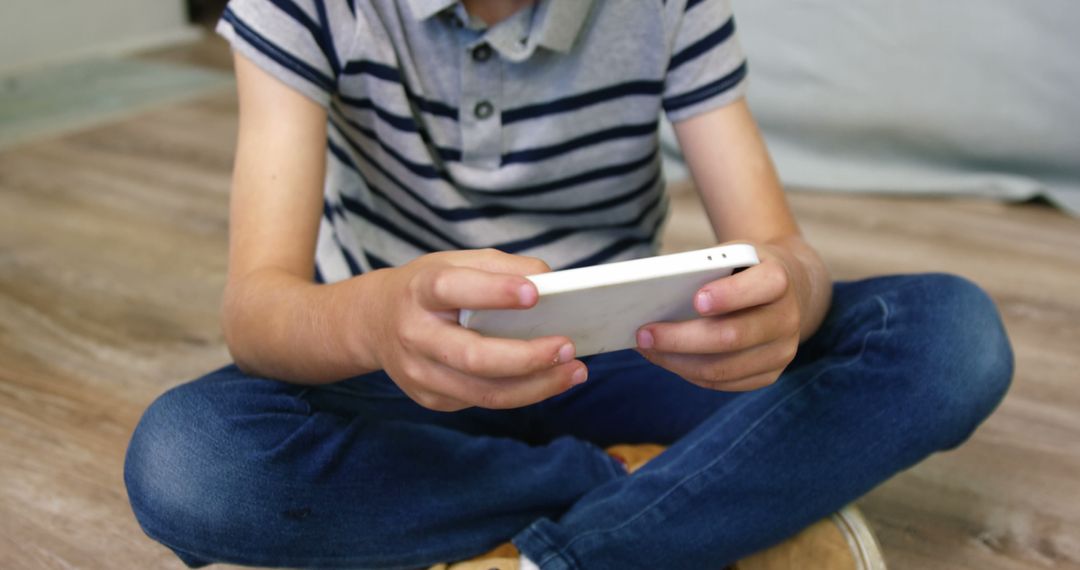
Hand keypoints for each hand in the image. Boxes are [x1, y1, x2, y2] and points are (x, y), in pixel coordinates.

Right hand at [372, 249, 586, 410]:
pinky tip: (549, 380)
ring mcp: (420, 374)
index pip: (452, 290)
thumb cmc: (429, 287)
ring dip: (537, 386)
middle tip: (568, 347)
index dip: (493, 292)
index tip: (535, 294)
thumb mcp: (456, 262)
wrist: (375, 322)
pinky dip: (523, 393)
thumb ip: (502, 267)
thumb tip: (553, 284)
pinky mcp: (431, 399)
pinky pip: (484, 401)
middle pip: (474, 357)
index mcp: (419, 291)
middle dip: (527, 357)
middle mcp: (415, 335)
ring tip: (575, 371)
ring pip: (485, 393)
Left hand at [635, 243, 803, 390]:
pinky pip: (723, 382)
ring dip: (677, 361)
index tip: (696, 300)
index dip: (729, 295)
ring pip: (723, 368)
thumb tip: (652, 293)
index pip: (762, 286)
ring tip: (647, 348)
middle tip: (644, 333)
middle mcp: (787, 318)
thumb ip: (703, 268)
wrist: (786, 290)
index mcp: (780, 279)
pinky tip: (666, 359)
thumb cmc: (743, 268)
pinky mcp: (770, 374)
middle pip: (732, 336)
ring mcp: (782, 351)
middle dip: (681, 338)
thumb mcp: (731, 254)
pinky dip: (689, 372)